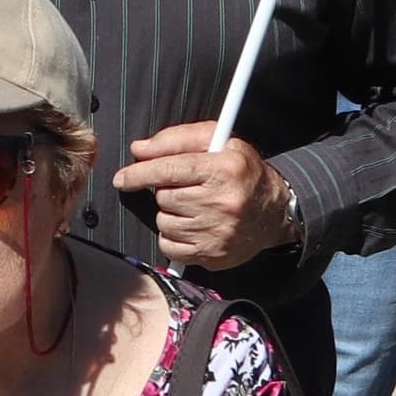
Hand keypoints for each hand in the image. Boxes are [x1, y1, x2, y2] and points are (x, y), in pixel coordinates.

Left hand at [110, 123, 295, 268]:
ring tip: (193, 206)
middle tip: (185, 188)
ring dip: (169, 213)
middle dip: (165, 191)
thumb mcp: (218, 140)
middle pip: (164, 198)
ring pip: (164, 222)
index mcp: (224, 169)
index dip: (139, 173)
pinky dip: (172, 235)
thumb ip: (177, 139)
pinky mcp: (213, 256)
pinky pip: (169, 246)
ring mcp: (218, 233)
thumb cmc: (240, 171)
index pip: (169, 169)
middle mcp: (223, 203)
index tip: (122, 178)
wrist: (274, 212)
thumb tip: (139, 150)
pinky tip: (191, 225)